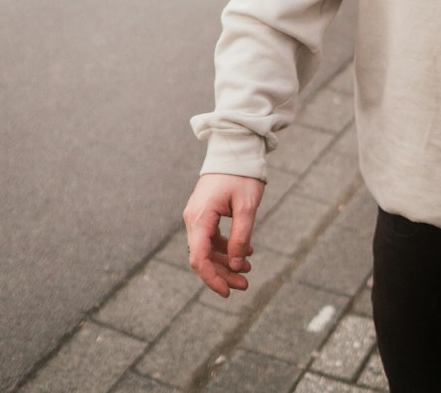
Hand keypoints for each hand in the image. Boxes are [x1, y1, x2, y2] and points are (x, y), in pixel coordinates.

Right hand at [183, 172, 264, 297]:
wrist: (235, 148)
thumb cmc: (241, 174)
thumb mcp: (247, 206)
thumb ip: (241, 236)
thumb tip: (236, 264)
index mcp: (199, 217)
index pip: (199, 258)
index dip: (212, 279)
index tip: (228, 292)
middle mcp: (193, 219)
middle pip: (203, 257)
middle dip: (222, 273)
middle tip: (245, 285)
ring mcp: (198, 216)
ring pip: (207, 249)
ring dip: (225, 262)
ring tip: (248, 271)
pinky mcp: (205, 213)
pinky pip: (211, 238)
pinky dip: (226, 248)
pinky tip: (245, 253)